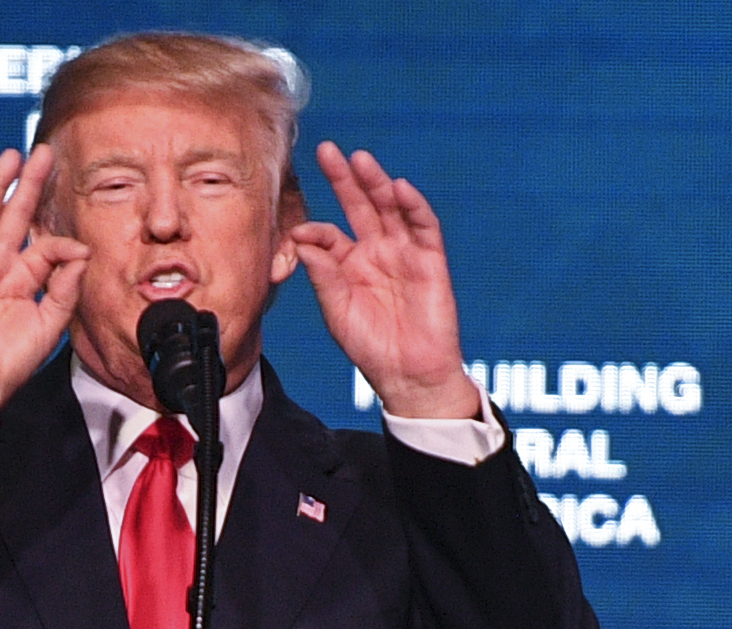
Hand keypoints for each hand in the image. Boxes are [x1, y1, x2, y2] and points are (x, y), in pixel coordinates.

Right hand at [0, 145, 90, 439]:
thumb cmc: (9, 362)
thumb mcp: (50, 324)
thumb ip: (66, 287)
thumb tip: (81, 251)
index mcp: (22, 279)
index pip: (44, 246)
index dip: (62, 243)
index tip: (78, 251)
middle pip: (14, 216)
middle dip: (28, 185)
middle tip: (44, 152)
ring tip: (11, 155)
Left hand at [291, 142, 479, 419]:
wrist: (409, 375)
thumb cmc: (370, 348)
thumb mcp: (338, 311)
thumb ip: (323, 274)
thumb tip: (302, 236)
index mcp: (348, 265)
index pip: (330, 234)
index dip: (316, 228)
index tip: (300, 227)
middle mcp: (376, 252)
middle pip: (360, 207)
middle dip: (344, 179)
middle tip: (326, 150)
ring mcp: (404, 253)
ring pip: (390, 209)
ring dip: (377, 183)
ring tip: (360, 160)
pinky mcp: (430, 261)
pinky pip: (423, 227)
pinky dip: (413, 207)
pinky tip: (398, 188)